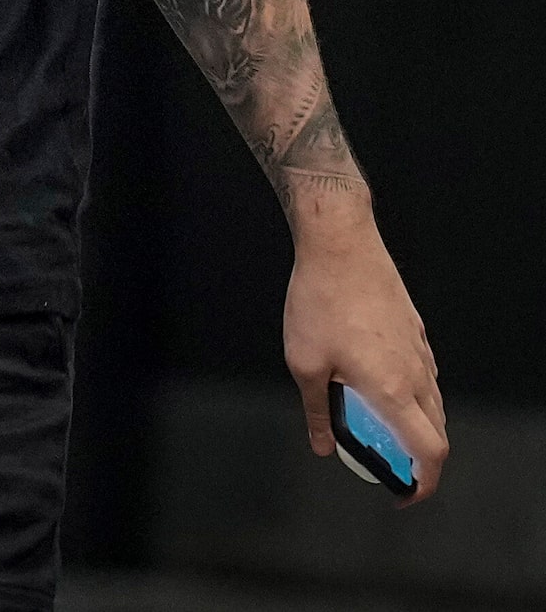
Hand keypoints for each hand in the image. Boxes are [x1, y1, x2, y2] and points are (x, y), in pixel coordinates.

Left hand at [285, 217, 446, 501]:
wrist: (340, 245)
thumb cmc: (320, 300)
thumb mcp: (303, 363)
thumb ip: (316, 411)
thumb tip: (324, 445)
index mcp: (393, 388)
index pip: (430, 452)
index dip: (424, 483)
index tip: (405, 494)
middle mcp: (417, 373)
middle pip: (435, 432)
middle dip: (417, 458)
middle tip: (386, 463)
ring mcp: (420, 351)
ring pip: (431, 404)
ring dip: (411, 424)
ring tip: (373, 426)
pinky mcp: (414, 332)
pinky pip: (422, 377)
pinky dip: (408, 395)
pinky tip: (374, 386)